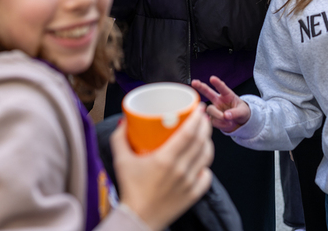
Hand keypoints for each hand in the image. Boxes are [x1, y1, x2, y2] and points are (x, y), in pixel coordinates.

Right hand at [111, 106, 213, 230]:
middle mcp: (181, 170)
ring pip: (206, 156)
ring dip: (207, 142)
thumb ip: (119, 138)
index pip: (189, 133)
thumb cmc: (130, 190)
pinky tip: (200, 159)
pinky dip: (206, 165)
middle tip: (201, 117)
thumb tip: (123, 122)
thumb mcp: (121, 160)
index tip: (198, 108)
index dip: (197, 118)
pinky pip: (206, 176)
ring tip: (203, 135)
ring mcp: (189, 183)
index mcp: (165, 159)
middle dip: (205, 125)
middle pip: (201, 141)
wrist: (137, 219)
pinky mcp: (193, 194)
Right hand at [191, 75, 250, 132]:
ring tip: (227, 119)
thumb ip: (235, 113)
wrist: (239, 123)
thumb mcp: (243, 112)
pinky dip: (220, 124)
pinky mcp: (212, 118)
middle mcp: (218, 100)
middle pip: (208, 92)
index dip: (217, 83)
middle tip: (194, 82)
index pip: (222, 88)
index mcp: (227, 95)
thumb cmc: (241, 112)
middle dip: (200, 87)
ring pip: (210, 110)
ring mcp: (214, 109)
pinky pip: (212, 121)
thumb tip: (226, 116)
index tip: (212, 78)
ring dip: (218, 115)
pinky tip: (227, 124)